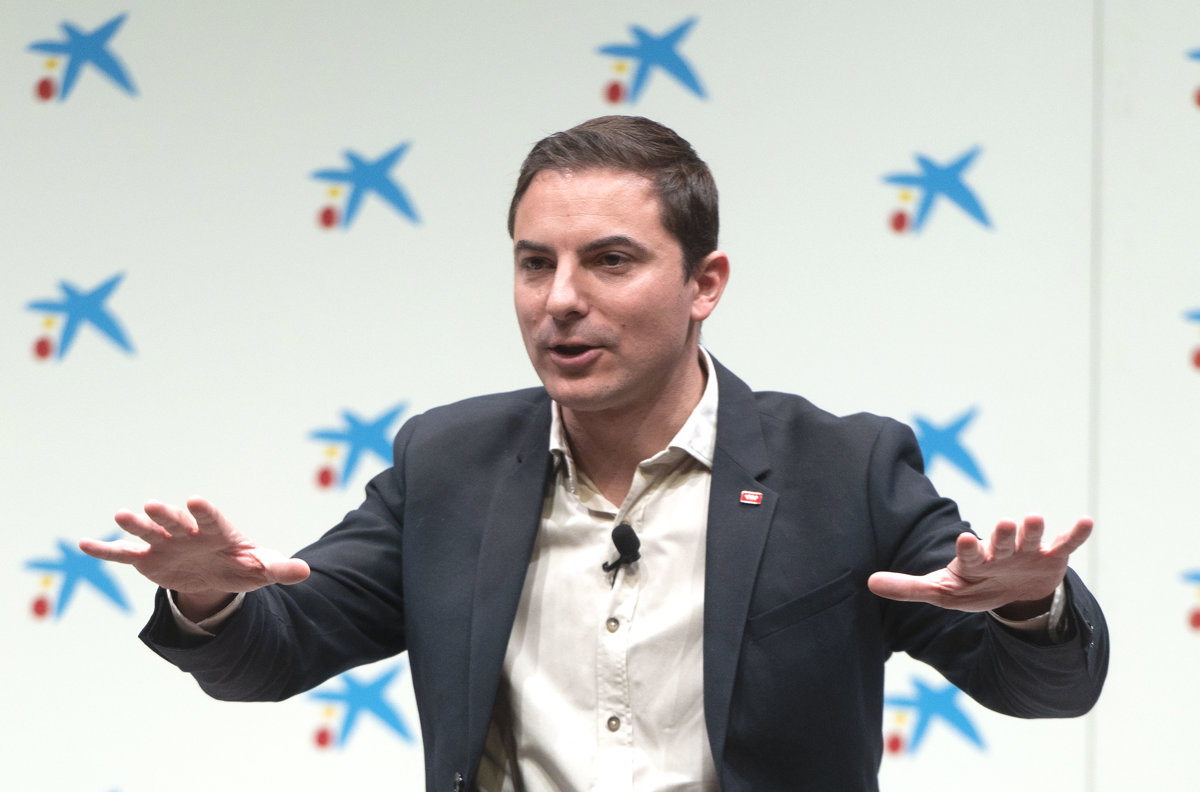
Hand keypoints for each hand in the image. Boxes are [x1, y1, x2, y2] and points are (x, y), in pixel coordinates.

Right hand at [80, 497, 309, 617]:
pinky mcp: (148, 560)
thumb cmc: (242, 565)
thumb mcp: (261, 569)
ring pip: (148, 533)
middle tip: (152, 506)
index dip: (204, 512)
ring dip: (135, 525)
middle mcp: (188, 533)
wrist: (217, 574)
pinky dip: (106, 550)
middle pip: (175, 522)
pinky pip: (124, 555)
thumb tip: (305, 571)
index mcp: (217, 531)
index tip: (196, 501)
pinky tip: (84, 544)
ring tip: (120, 515)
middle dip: (165, 515)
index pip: (211, 519)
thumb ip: (279, 568)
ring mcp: (166, 544)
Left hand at [866, 515, 1091, 613]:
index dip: (967, 549)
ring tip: (1035, 518)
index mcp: (974, 560)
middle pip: (1001, 542)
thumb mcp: (942, 591)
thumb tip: (869, 583)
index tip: (963, 540)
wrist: (1012, 592)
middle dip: (1003, 535)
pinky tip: (1086, 521)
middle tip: (1005, 522)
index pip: (969, 554)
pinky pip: (1065, 542)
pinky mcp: (1052, 556)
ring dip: (1034, 530)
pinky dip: (1075, 533)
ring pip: (1031, 539)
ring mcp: (1027, 552)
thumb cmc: (973, 586)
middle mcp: (1000, 551)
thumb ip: (909, 587)